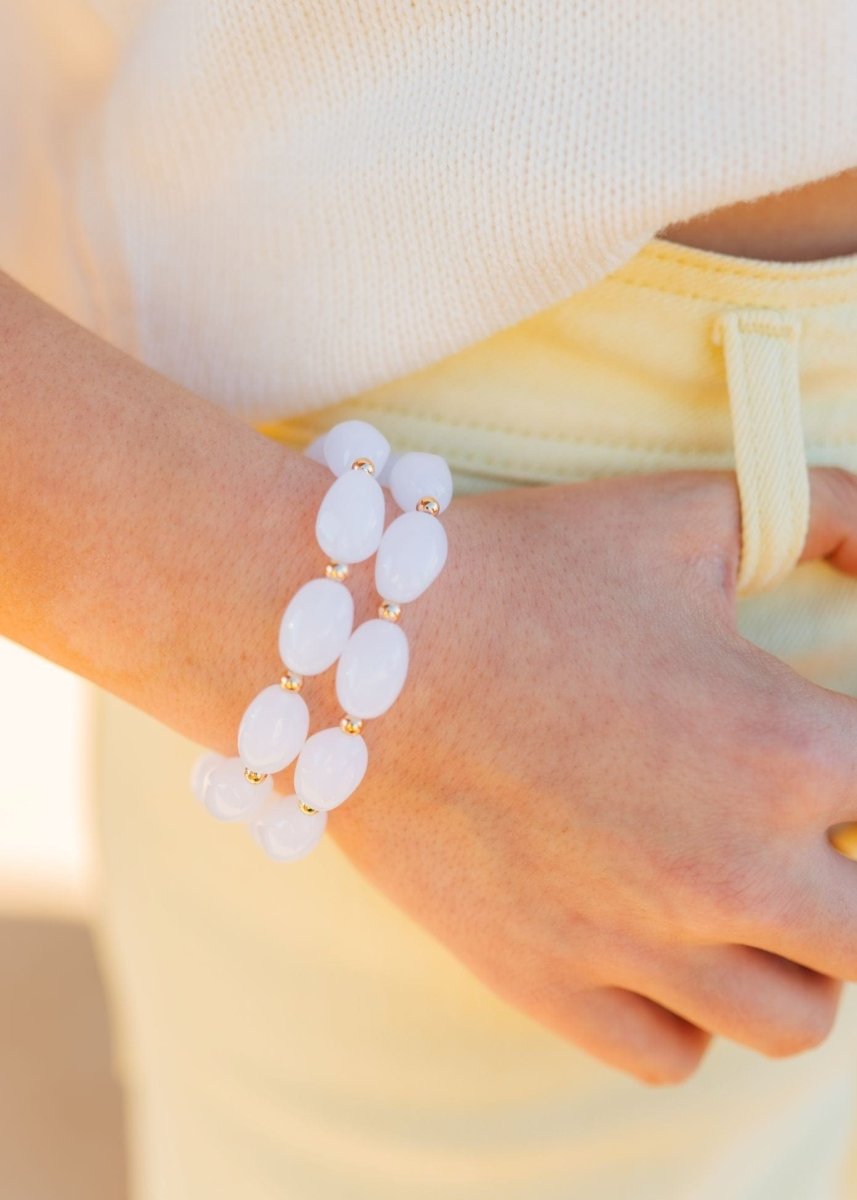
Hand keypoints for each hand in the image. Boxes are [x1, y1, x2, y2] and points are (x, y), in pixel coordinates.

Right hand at [326, 466, 856, 1085]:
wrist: (356, 641)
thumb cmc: (528, 568)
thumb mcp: (693, 513)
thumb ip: (835, 512)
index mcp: (788, 750)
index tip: (836, 756)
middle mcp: (733, 870)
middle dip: (850, 878)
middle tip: (802, 830)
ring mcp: (639, 945)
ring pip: (796, 1022)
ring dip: (789, 960)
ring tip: (741, 894)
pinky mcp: (551, 984)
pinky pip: (673, 1055)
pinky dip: (687, 1011)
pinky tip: (656, 938)